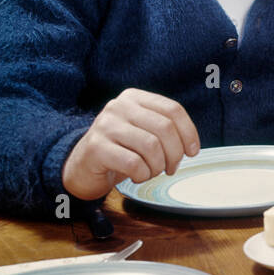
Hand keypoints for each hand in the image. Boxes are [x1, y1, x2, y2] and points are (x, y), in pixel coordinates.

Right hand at [61, 89, 200, 201]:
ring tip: (152, 172)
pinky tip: (137, 177)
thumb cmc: (120, 151)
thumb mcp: (143, 132)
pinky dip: (143, 174)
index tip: (192, 152)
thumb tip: (191, 146)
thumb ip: (164, 129)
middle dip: (175, 153)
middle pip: (165, 128)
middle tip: (171, 168)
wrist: (81, 168)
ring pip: (151, 146)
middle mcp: (119, 106)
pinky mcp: (96, 147)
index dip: (189, 132)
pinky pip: (133, 163)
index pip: (173, 109)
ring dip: (158, 166)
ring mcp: (105, 125)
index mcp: (134, 97)